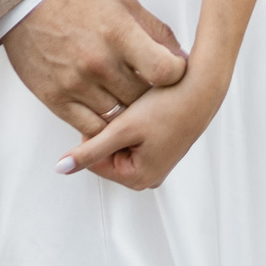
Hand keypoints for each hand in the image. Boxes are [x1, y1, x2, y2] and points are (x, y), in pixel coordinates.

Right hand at [1, 0, 186, 136]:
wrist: (28, 7)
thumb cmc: (79, 4)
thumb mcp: (124, 5)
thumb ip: (156, 32)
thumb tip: (182, 58)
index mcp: (118, 33)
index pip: (164, 71)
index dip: (176, 75)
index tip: (174, 73)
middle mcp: (98, 61)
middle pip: (142, 98)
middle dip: (153, 97)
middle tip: (154, 91)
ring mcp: (76, 83)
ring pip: (119, 118)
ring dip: (129, 114)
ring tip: (130, 101)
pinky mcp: (56, 100)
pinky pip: (90, 128)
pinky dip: (104, 127)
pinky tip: (109, 116)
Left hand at [58, 65, 228, 190]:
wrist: (204, 86)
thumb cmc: (169, 105)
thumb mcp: (123, 128)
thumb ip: (90, 150)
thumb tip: (61, 169)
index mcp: (139, 179)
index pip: (94, 161)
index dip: (98, 133)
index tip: (113, 113)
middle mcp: (149, 177)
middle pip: (108, 155)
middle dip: (111, 131)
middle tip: (128, 110)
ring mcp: (157, 163)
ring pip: (120, 144)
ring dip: (123, 126)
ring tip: (139, 108)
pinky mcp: (162, 149)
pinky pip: (135, 139)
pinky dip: (135, 124)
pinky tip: (147, 108)